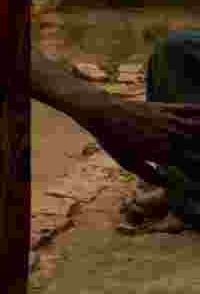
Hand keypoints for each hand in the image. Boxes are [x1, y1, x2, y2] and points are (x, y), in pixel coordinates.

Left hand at [81, 99, 199, 181]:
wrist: (103, 114)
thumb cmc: (114, 141)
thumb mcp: (128, 163)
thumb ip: (149, 176)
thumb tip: (168, 185)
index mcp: (162, 153)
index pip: (191, 164)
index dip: (195, 169)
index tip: (194, 173)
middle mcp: (170, 137)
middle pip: (197, 145)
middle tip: (197, 155)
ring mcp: (169, 121)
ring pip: (198, 127)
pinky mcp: (166, 107)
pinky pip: (189, 109)